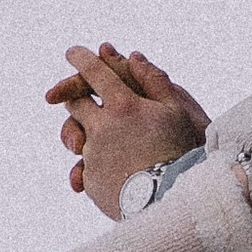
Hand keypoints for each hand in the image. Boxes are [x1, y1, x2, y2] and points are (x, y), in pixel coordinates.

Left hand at [46, 43, 210, 218]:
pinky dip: (96, 163)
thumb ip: (154, 81)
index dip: (82, 59)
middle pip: (75, 103)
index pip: (94, 73)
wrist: (170, 199)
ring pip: (76, 136)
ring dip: (84, 132)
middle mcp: (101, 127)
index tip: (73, 51)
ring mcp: (92, 155)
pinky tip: (115, 169)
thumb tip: (135, 56)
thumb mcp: (176, 111)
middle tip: (83, 96)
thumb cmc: (179, 151)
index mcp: (123, 106)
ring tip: (104, 141)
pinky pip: (84, 165)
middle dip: (75, 96)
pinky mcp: (89, 178)